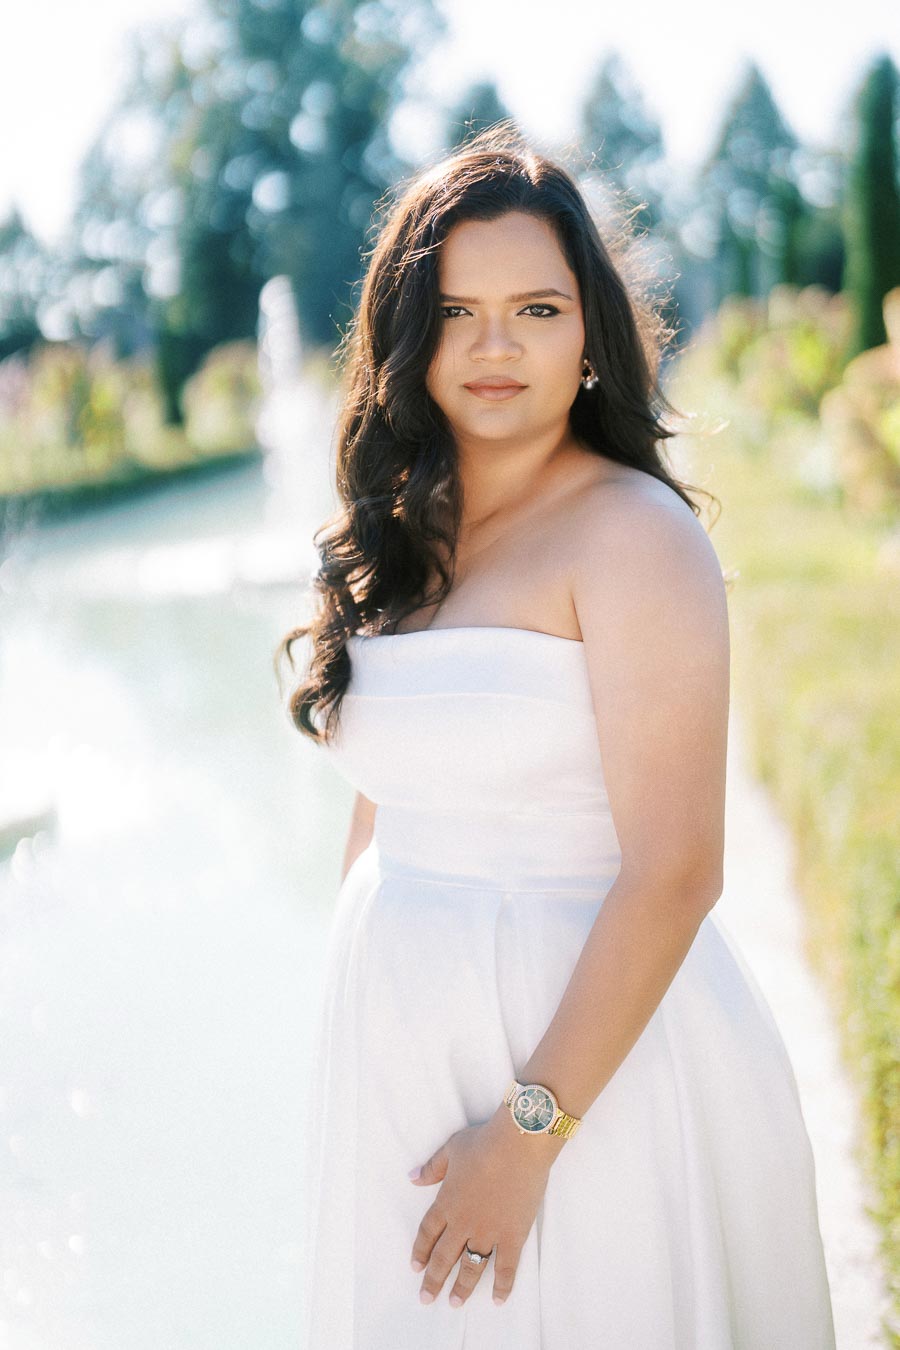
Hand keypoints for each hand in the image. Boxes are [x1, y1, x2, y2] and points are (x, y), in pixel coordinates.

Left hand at [407, 1104, 563, 1307]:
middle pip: (444, 1256)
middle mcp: (464, 1223)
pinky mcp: (513, 1235)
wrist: (518, 1145)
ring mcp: (489, 1232)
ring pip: (471, 1266)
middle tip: (426, 1298)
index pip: (428, 1233)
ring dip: (462, 1287)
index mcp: (447, 1203)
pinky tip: (497, 1300)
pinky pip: (506, 1266)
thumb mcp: (452, 1149)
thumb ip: (432, 1168)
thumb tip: (412, 1177)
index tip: (415, 1267)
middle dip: (434, 1280)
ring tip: (455, 1303)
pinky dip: (502, 1285)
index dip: (420, 1251)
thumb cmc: (484, 1143)